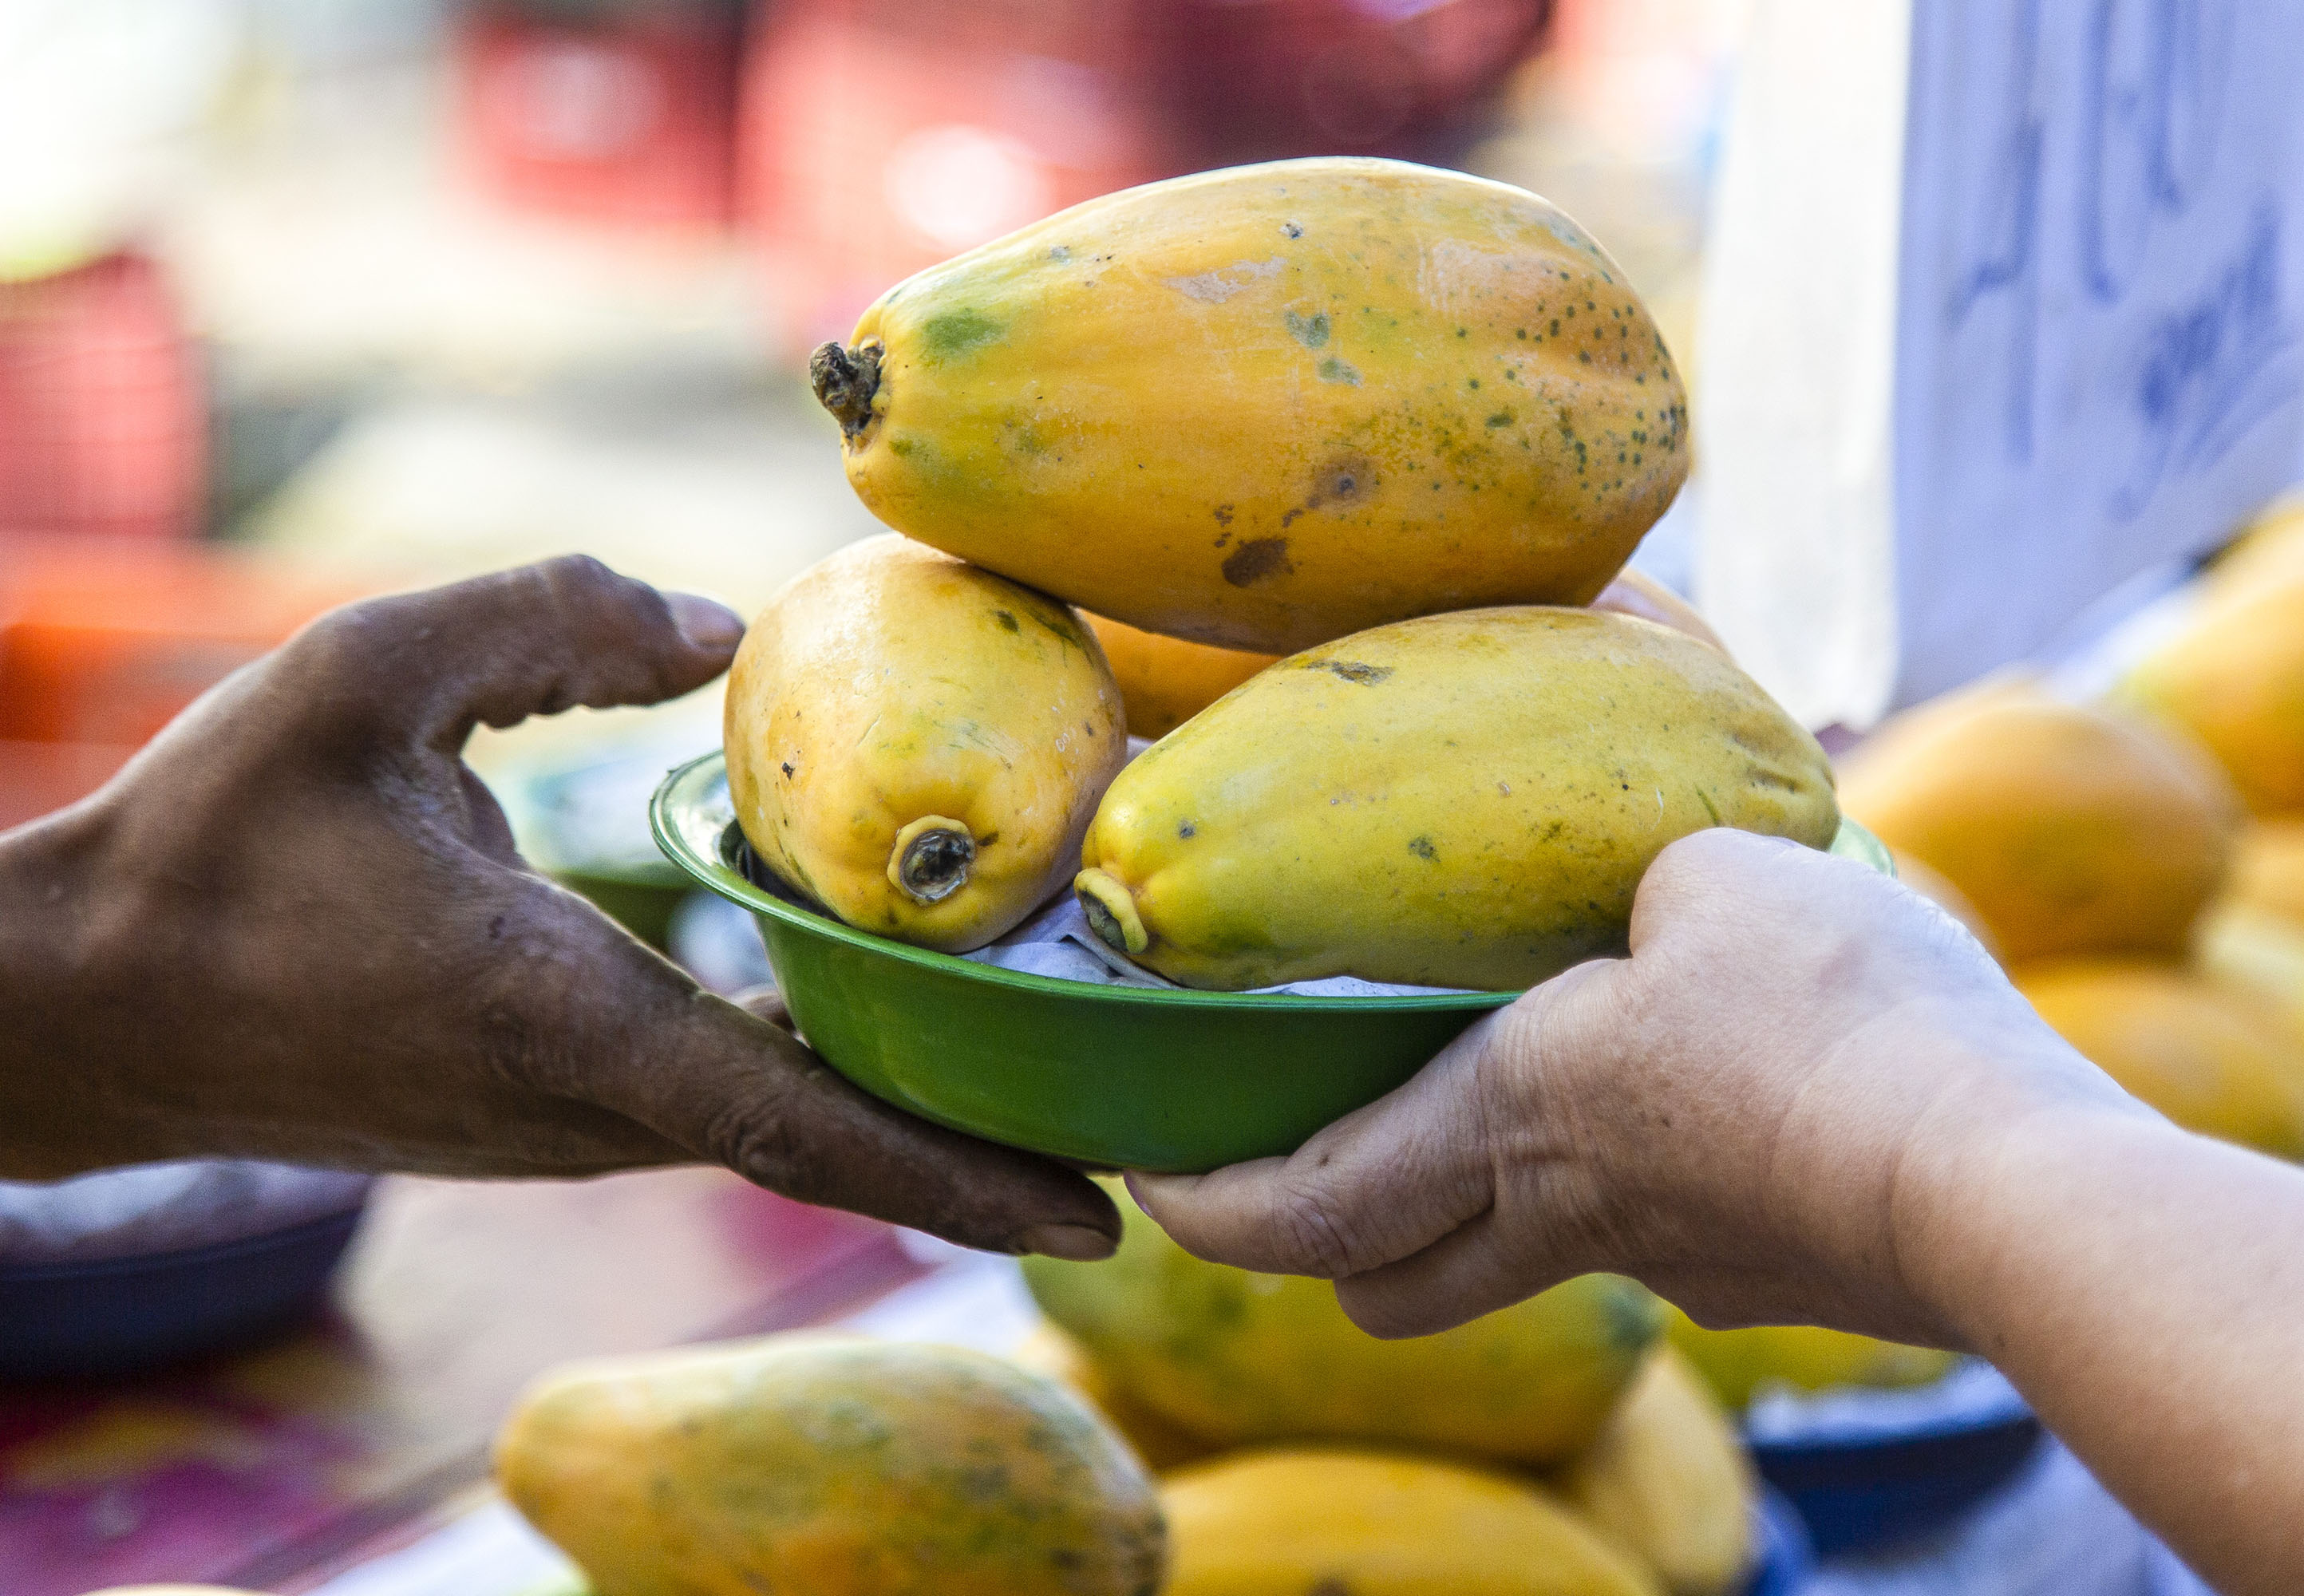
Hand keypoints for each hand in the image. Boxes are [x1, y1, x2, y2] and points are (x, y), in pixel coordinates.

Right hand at [0, 557, 1117, 1260]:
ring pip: (785, 1133)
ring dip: (923, 1118)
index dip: (959, 1177)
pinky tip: (907, 1028)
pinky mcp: (550, 1121)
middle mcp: (588, 1108)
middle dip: (994, 1156)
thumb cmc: (210, 842)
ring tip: (1075, 1074)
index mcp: (560, 1019)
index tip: (1100, 1219)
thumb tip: (721, 630)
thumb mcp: (366, 674)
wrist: (89, 1006)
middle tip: (1161, 1133)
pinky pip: (726, 1110)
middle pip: (833, 1148)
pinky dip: (835, 1088)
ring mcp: (569, 1134)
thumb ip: (551, 620)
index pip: (796, 1124)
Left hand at [1130, 829, 2142, 1339]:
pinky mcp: (1759, 1272)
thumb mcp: (1731, 858)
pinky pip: (1644, 1237)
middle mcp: (1569, 1211)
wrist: (2009, 1190)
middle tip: (1288, 1164)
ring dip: (1457, 1224)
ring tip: (1464, 1126)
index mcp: (1518, 1114)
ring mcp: (1668, 1260)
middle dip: (1318, 1241)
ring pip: (1515, 1270)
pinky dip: (1609, 1185)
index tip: (1148, 1178)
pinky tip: (1669, 1106)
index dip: (1205, 1203)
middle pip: (1387, 1285)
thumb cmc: (1843, 1018)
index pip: (1305, 1208)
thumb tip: (1636, 607)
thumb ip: (1662, 755)